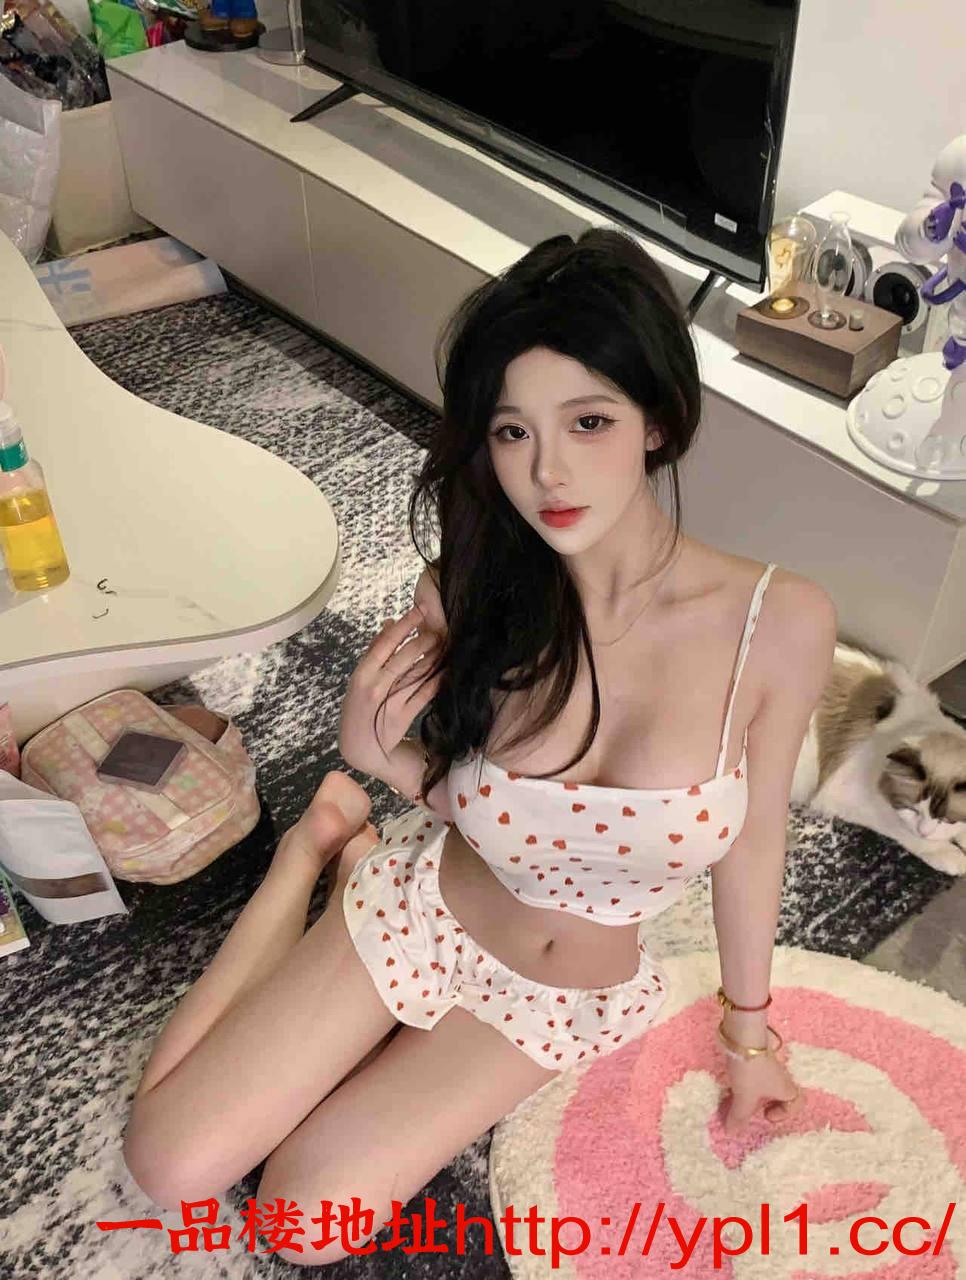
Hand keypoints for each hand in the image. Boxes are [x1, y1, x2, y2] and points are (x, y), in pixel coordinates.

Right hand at [339, 606, 442, 775]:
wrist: (360, 748)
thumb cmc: (360, 708)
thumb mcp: (360, 679)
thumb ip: (374, 651)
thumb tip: (390, 622)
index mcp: (362, 674)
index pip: (385, 643)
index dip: (405, 625)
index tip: (420, 610)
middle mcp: (375, 687)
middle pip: (405, 657)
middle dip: (426, 640)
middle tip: (442, 628)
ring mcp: (390, 702)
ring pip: (418, 674)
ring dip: (435, 657)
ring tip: (447, 643)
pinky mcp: (404, 717)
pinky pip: (425, 694)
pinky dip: (438, 680)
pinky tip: (448, 669)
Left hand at [720, 1046, 803, 1134]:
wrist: (744, 1035)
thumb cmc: (751, 1070)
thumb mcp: (744, 1097)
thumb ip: (739, 1116)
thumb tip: (732, 1132)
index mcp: (786, 1088)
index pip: (797, 1102)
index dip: (785, 1113)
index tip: (766, 1115)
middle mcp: (781, 1075)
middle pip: (779, 1093)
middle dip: (765, 1103)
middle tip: (750, 1108)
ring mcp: (770, 1063)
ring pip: (766, 1082)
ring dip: (754, 1092)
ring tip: (737, 1096)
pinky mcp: (757, 1053)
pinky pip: (756, 1071)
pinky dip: (746, 1080)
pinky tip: (732, 1080)